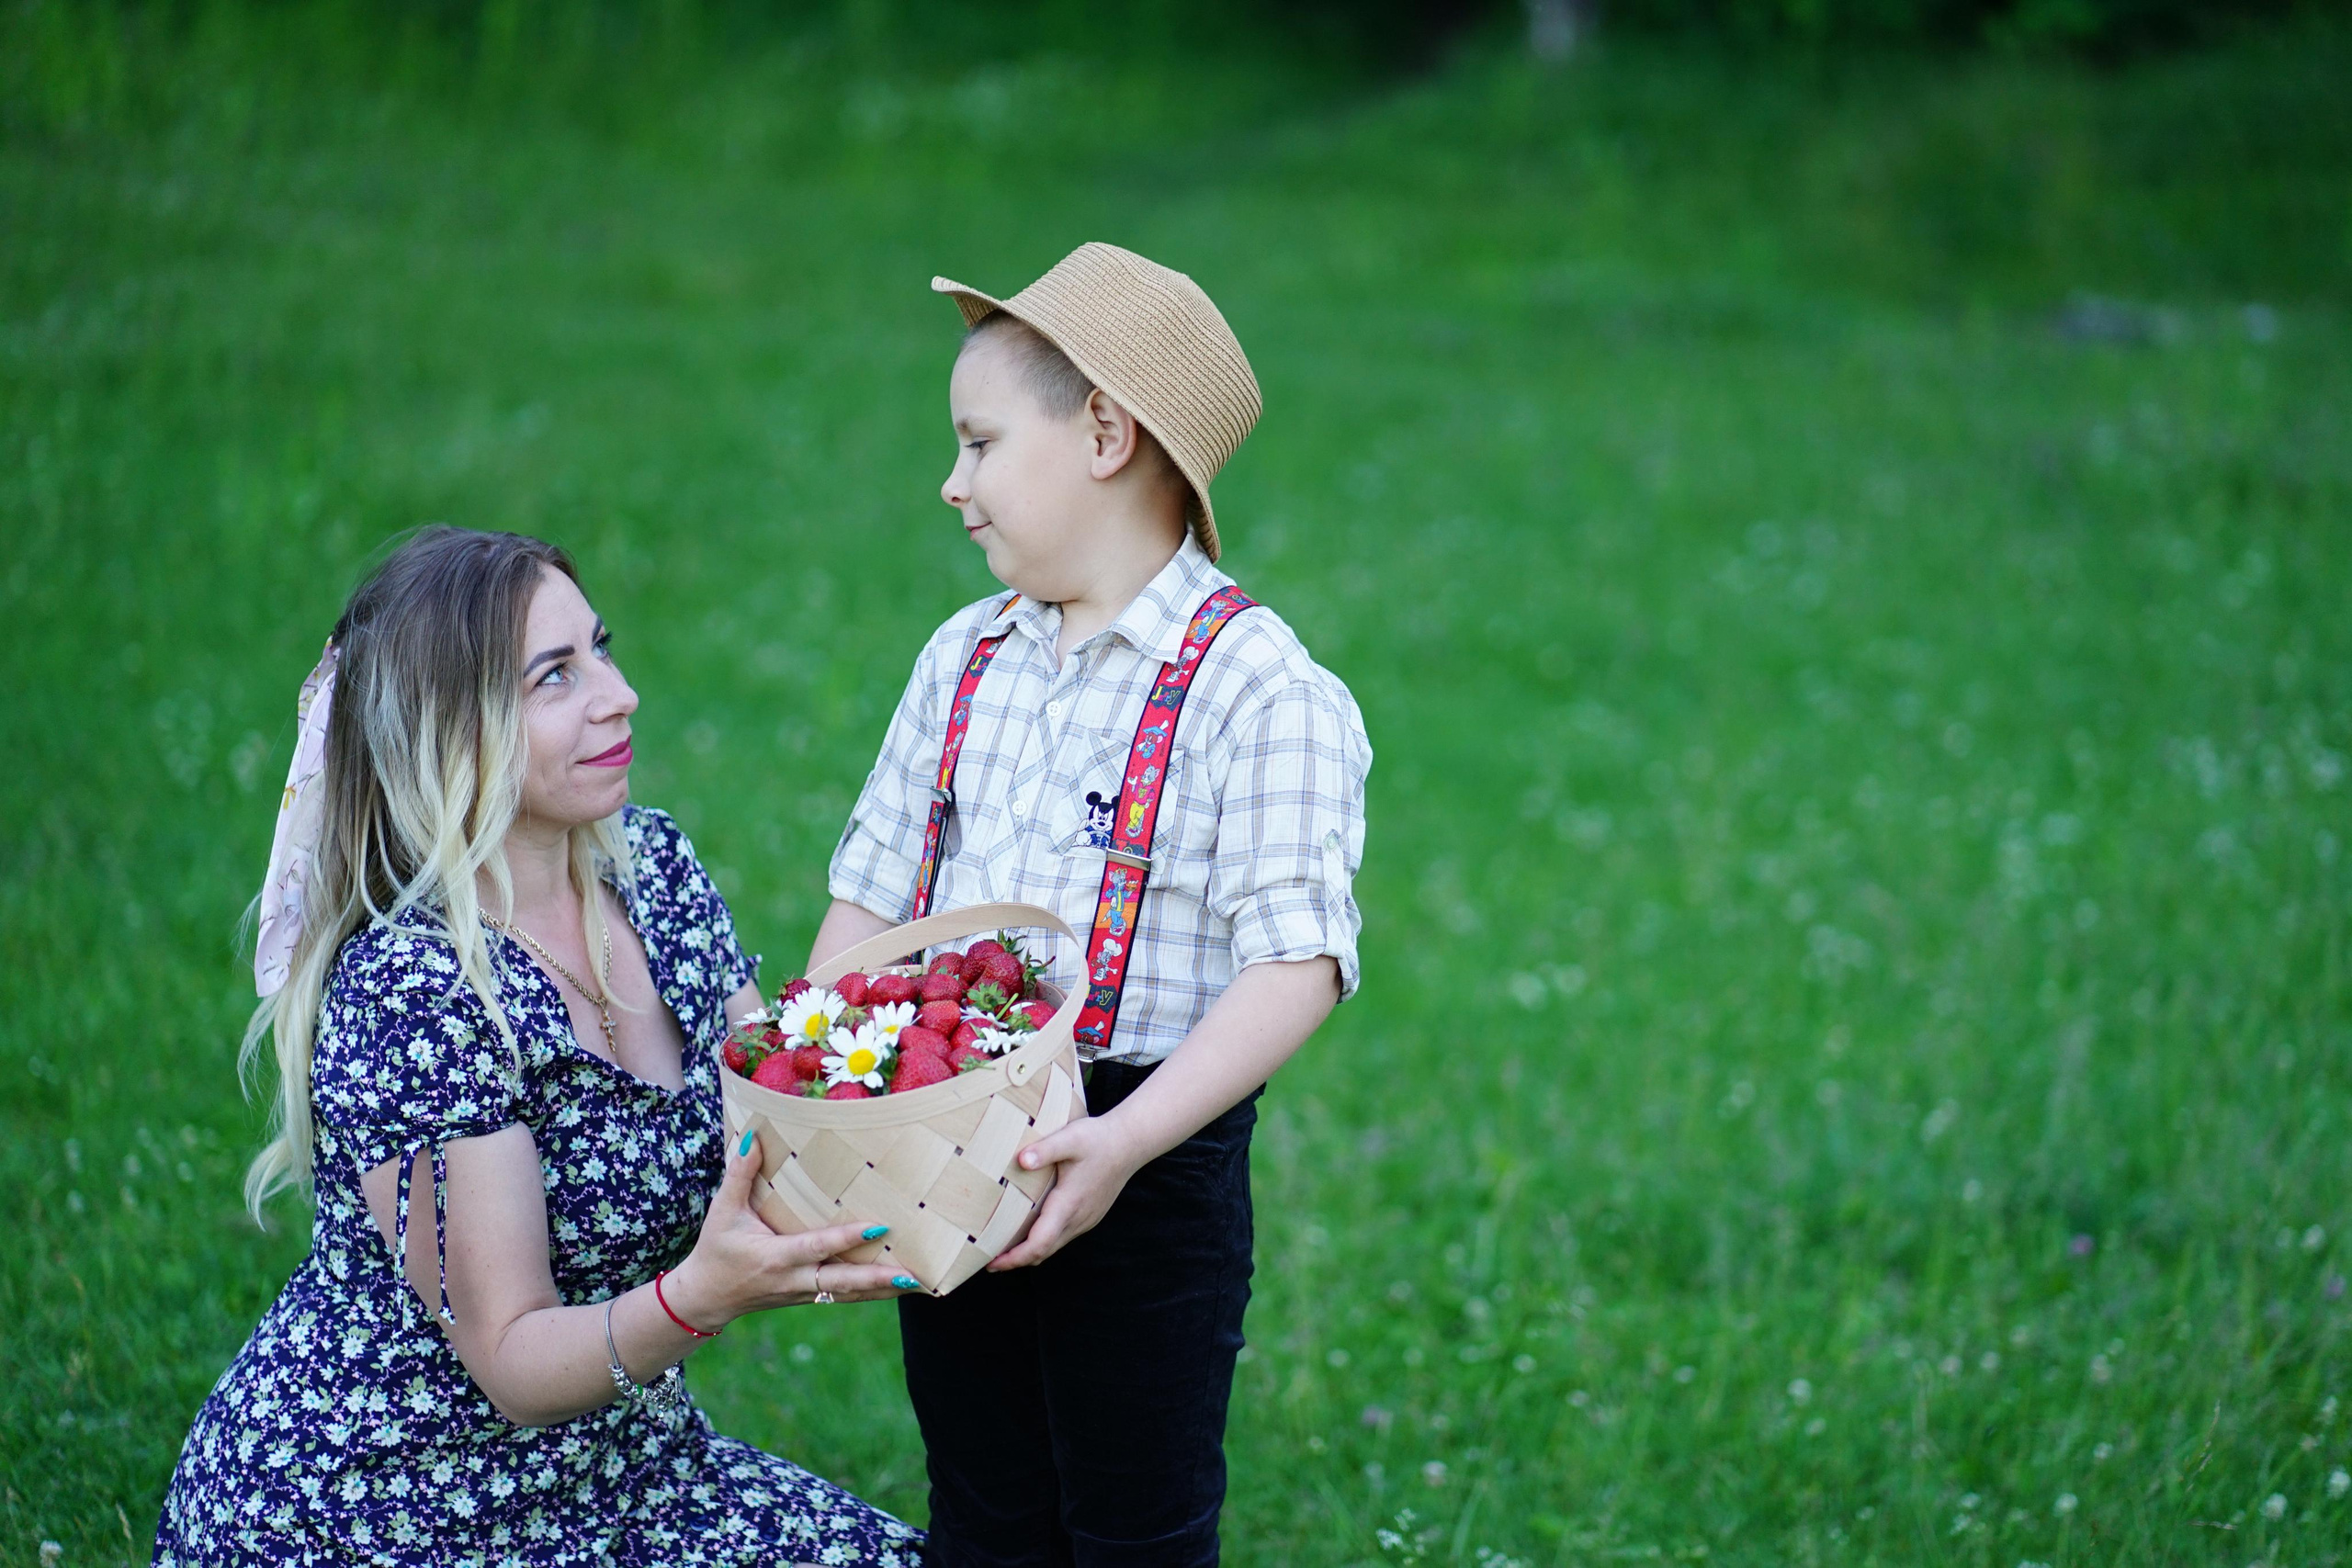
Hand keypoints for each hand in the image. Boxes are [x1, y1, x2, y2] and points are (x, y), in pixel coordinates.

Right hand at [664, 1132, 915, 1324]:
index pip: (817, 1247)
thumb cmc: (715, 1250)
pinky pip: (843, 1297)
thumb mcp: (722, 1211)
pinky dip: (871, 1294)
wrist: (706, 1298)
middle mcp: (794, 1279)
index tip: (879, 1227)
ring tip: (919, 1284)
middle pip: (842, 1283)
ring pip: (848, 1295)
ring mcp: (802, 1293)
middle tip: (912, 1275)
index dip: (847, 1239)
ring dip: (883, 1291)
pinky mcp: (807, 1298)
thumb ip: (739, 1174)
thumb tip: (753, 1137)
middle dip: (878, 1280)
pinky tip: (897, 1288)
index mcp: (775, 1256)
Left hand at [987, 1113, 1146, 1270]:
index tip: (992, 1262)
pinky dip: (1044, 1242)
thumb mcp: (1071, 1138)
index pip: (1039, 1244)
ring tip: (1005, 1249)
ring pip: (1054, 1246)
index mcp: (1069, 1204)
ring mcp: (1086, 1219)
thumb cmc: (1098, 1139)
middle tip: (989, 1261)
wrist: (1130, 1143)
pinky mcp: (1090, 1216)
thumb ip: (1045, 1150)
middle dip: (1016, 1260)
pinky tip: (1031, 1231)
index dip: (1014, 1258)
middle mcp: (1078, 1218)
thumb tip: (1021, 1161)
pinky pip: (1063, 1237)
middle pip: (1044, 1252)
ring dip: (1030, 1252)